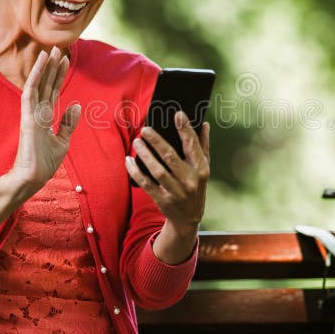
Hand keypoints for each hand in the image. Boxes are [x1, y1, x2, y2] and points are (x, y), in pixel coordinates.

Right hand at [9, 47, 80, 196]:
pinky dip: (35, 77)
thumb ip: (68, 123)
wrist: (32, 178)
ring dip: (44, 67)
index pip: (53, 90)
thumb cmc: (44, 163)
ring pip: (38, 84)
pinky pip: (30, 92)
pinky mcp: (27, 117)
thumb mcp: (63, 141)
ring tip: (50, 50)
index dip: (59, 74)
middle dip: (53, 66)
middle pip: (46, 84)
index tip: (65, 59)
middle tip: (59, 47)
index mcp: (45, 117)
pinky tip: (40, 64)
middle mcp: (37, 112)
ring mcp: (31, 113)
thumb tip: (76, 106)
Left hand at [126, 111, 209, 236]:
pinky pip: (146, 183)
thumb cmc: (195, 187)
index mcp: (201, 169)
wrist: (188, 219)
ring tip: (137, 142)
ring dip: (145, 155)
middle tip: (146, 129)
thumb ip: (203, 146)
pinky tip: (129, 160)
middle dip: (157, 142)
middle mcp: (190, 181)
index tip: (178, 114)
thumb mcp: (203, 168)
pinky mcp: (162, 199)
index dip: (185, 129)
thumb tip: (205, 124)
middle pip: (171, 157)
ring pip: (157, 170)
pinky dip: (136, 171)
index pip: (193, 146)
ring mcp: (176, 192)